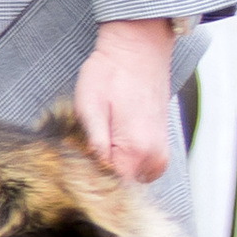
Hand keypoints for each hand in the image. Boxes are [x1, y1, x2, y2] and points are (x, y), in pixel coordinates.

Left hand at [72, 17, 175, 185]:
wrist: (139, 48)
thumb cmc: (111, 72)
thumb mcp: (89, 106)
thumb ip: (93, 146)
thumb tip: (92, 174)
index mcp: (136, 150)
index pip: (108, 188)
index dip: (88, 179)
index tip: (76, 163)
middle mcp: (154, 158)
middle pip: (119, 185)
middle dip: (100, 172)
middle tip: (85, 144)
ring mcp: (160, 154)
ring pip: (129, 178)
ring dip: (112, 165)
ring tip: (100, 136)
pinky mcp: (161, 147)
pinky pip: (139, 168)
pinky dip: (124, 159)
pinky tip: (113, 137)